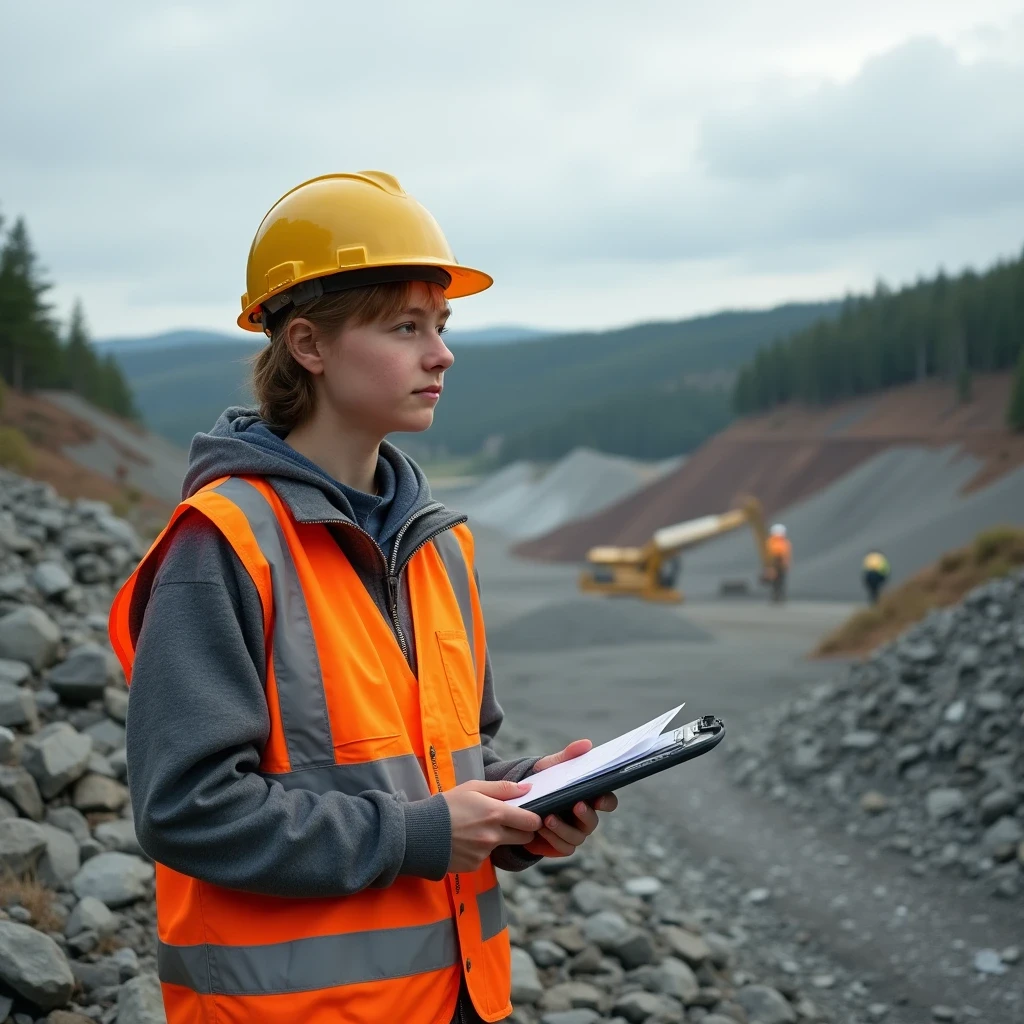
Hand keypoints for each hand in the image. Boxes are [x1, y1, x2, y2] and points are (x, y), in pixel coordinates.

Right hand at [443, 780, 541, 872]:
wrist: (418, 832)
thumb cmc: (446, 805)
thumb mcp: (473, 788)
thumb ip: (503, 788)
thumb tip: (528, 788)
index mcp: (495, 813)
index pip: (531, 822)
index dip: (534, 819)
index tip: (529, 815)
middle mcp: (493, 836)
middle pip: (524, 838)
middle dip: (521, 831)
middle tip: (508, 822)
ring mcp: (484, 853)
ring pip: (502, 846)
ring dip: (496, 839)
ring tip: (473, 828)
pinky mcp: (475, 865)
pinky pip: (485, 857)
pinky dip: (479, 850)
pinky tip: (464, 841)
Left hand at [526, 739, 618, 857]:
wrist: (520, 802)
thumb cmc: (543, 782)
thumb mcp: (552, 767)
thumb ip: (568, 756)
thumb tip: (586, 744)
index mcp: (587, 797)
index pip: (607, 801)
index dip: (607, 801)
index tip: (599, 798)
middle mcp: (584, 817)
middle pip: (593, 821)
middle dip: (586, 815)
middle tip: (575, 805)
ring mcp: (574, 832)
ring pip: (577, 837)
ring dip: (563, 829)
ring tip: (548, 818)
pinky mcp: (560, 845)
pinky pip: (564, 847)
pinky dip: (553, 839)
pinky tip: (541, 829)